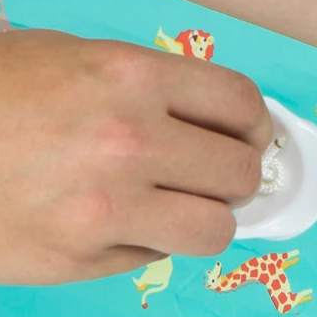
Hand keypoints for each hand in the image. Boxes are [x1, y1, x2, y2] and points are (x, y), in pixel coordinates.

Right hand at [0, 29, 269, 285]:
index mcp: (127, 77)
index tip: (248, 140)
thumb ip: (143, 89)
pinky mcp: (82, 257)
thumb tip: (216, 126)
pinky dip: (144, 245)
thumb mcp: (62, 59)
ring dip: (203, 222)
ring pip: (214, 231)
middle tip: (207, 179)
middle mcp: (128, 141)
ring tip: (171, 209)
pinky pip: (153, 257)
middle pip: (240, 174)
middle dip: (233, 179)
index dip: (254, 128)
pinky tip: (106, 224)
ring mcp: (108, 206)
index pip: (241, 105)